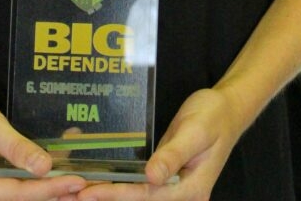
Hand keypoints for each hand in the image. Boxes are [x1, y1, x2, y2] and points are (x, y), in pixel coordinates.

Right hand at [0, 82, 85, 200]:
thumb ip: (13, 145)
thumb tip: (44, 166)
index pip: (16, 192)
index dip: (48, 189)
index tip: (76, 182)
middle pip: (22, 198)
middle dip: (54, 191)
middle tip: (87, 184)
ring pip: (23, 191)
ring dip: (51, 184)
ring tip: (81, 176)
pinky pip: (19, 179)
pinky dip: (40, 172)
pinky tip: (62, 159)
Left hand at [77, 87, 244, 200]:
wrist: (227, 108)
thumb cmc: (213, 117)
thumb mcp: (195, 132)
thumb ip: (174, 155)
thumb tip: (152, 177)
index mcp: (192, 190)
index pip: (148, 196)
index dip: (118, 195)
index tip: (91, 192)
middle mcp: (182, 194)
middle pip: (140, 200)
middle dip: (108, 197)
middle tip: (74, 193)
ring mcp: (174, 187)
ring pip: (138, 195)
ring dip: (110, 193)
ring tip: (79, 190)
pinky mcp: (166, 177)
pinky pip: (140, 184)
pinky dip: (120, 183)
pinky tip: (100, 179)